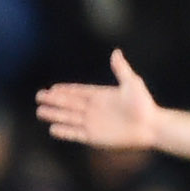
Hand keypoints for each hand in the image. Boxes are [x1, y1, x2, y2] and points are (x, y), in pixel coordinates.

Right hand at [35, 49, 163, 150]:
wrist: (151, 126)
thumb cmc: (144, 104)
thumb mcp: (131, 83)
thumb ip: (121, 69)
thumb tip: (116, 52)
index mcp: (101, 96)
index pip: (79, 92)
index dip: (65, 90)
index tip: (52, 88)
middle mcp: (94, 110)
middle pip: (70, 104)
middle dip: (54, 101)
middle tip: (39, 97)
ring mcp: (94, 124)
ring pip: (69, 118)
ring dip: (55, 115)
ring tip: (40, 112)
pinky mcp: (95, 138)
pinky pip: (76, 134)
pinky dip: (65, 132)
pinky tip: (53, 129)